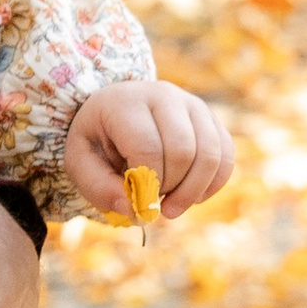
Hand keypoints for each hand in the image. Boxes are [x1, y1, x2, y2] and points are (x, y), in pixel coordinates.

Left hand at [61, 80, 233, 223]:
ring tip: (172, 207)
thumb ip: (99, 188)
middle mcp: (164, 95)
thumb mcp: (81, 162)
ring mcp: (193, 105)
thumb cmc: (98, 140)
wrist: (116, 111)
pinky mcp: (212, 120)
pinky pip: (226, 157)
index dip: (147, 184)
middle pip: (183, 150)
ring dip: (194, 191)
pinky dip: (212, 184)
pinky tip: (191, 196)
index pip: (147, 146)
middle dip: (171, 188)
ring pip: (211, 154)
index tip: (138, 205)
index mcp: (126, 102)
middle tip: (155, 206)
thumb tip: (134, 212)